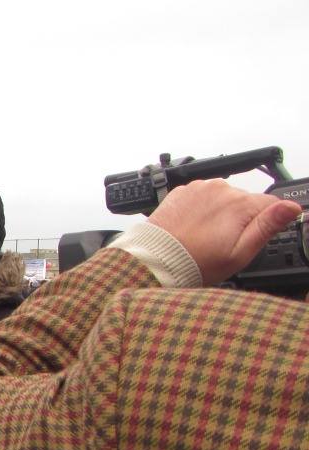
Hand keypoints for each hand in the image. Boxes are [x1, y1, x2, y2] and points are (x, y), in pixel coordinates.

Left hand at [148, 179, 301, 284]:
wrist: (157, 260)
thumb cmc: (197, 262)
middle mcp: (221, 188)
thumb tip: (291, 208)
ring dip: (220, 213)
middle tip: (223, 242)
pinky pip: (202, 197)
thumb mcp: (240, 252)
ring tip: (205, 236)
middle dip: (240, 219)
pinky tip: (193, 228)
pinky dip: (201, 210)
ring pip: (223, 198)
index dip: (264, 223)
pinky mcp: (182, 191)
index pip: (271, 203)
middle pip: (245, 201)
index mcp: (240, 203)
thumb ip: (268, 226)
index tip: (249, 237)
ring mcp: (199, 188)